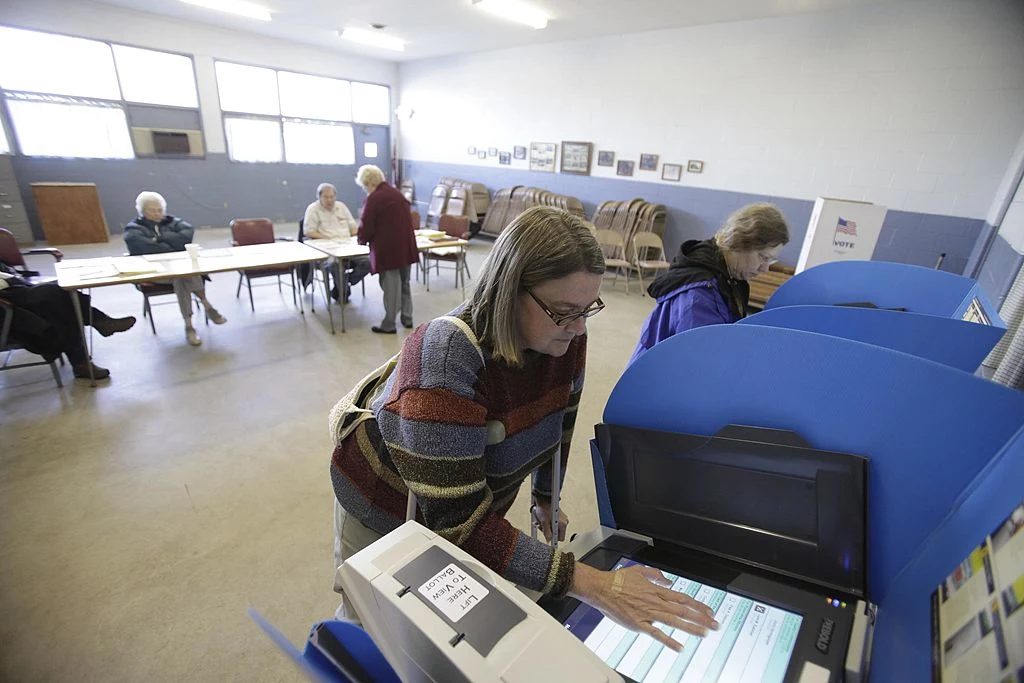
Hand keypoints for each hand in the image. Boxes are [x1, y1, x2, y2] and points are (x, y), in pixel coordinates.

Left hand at [532, 498, 567, 542]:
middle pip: (557, 533)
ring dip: (547, 528)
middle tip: (542, 527)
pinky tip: (543, 520)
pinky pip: (553, 524)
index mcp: (563, 524)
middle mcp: (564, 522)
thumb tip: (549, 540)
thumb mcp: (544, 522)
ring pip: (554, 529)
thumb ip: (547, 533)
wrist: (544, 499)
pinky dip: (548, 524)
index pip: (561, 538)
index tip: (548, 538)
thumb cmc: (545, 508)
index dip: (553, 539)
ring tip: (541, 523)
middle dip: (548, 532)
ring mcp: (562, 520)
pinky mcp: (559, 518)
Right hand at [570, 564, 718, 650]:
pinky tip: (679, 647)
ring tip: (704, 634)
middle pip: (683, 611)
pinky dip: (669, 641)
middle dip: (701, 618)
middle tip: (715, 625)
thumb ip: (656, 575)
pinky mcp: (639, 624)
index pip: (683, 598)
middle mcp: (656, 602)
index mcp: (657, 591)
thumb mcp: (640, 570)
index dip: (698, 605)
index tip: (709, 611)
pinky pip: (657, 634)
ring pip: (674, 621)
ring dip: (691, 628)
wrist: (601, 588)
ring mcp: (648, 614)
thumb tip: (668, 580)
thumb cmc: (617, 580)